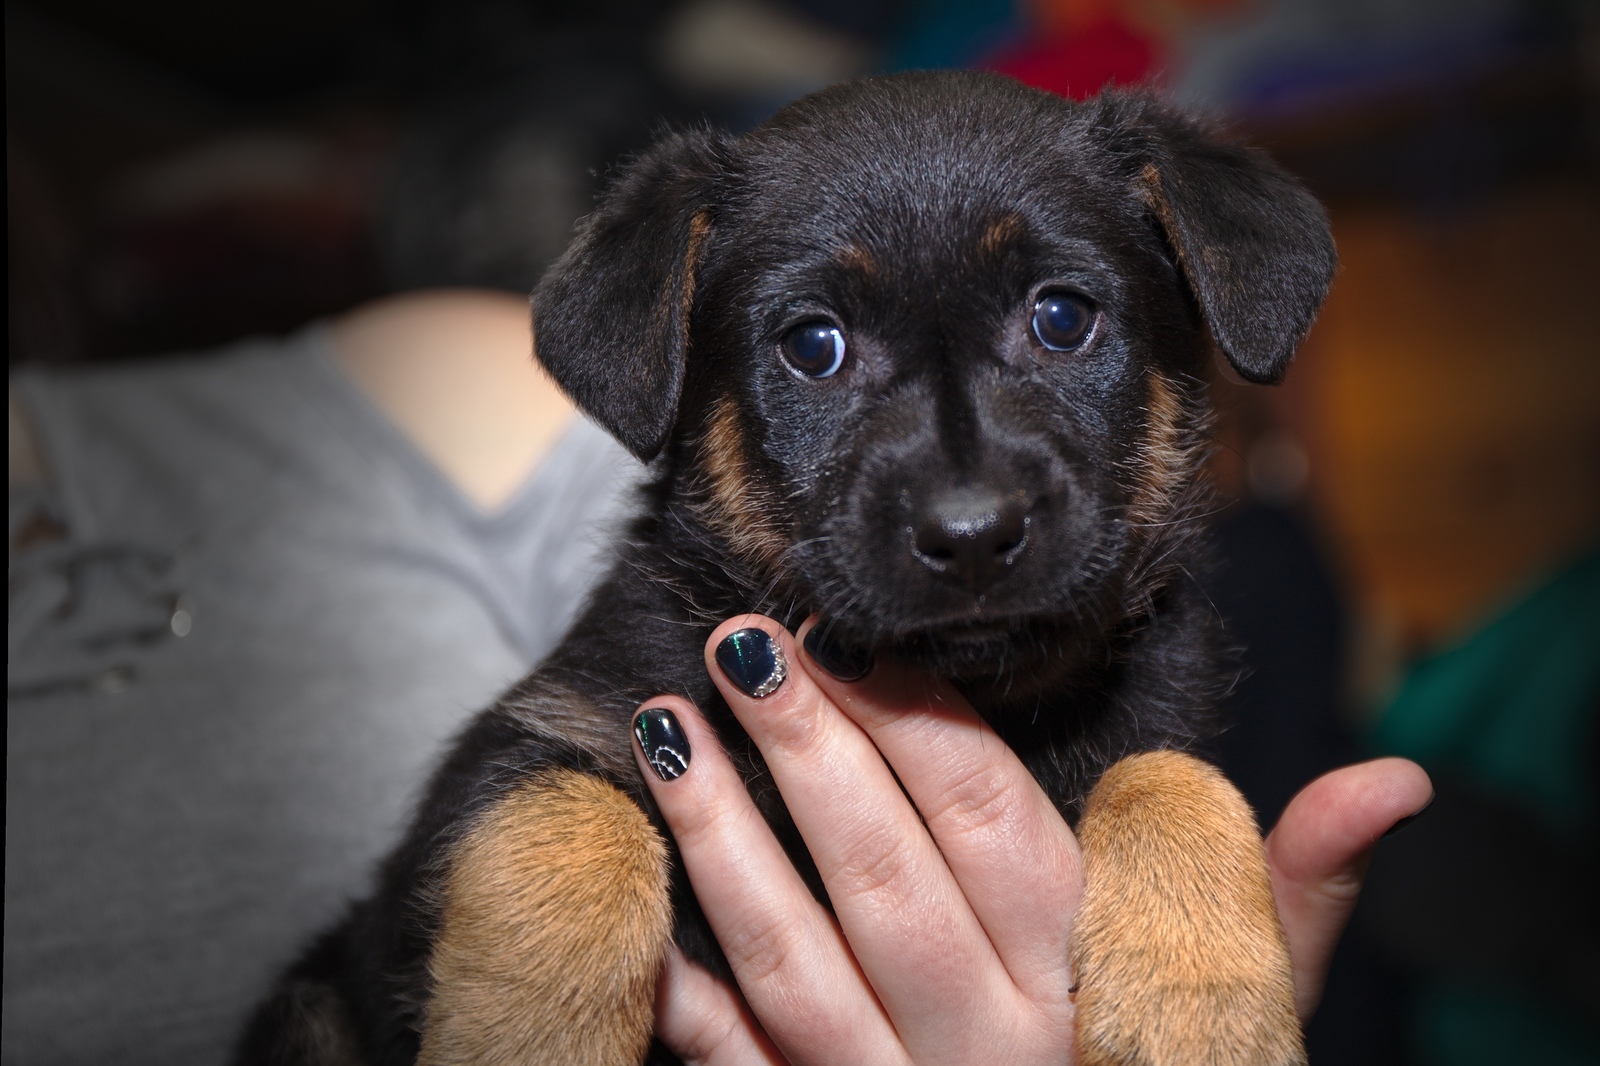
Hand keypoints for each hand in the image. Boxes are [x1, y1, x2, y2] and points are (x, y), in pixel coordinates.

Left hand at [631, 615, 1431, 1064]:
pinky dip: (693, 997)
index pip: (990, 816)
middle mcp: (995, 1029)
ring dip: (724, 840)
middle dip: (806, 745)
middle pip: (884, 864)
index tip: (845, 637)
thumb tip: (1391, 783)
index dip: (911, 719)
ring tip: (668, 731)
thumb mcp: (1254, 1001)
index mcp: (1088, 968)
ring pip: (797, 954)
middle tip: (739, 642)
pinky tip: (652, 911)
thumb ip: (1295, 889)